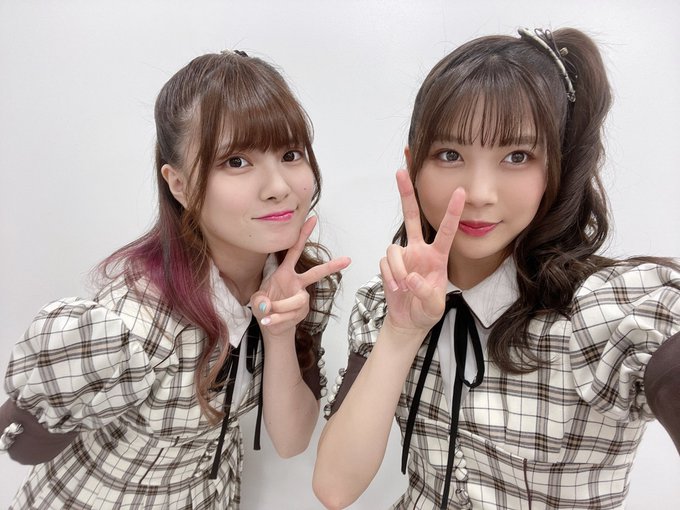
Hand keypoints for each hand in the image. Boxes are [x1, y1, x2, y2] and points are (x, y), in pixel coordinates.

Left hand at [250, 216, 350, 338]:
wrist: (271, 325)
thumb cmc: (264, 306)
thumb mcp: (257, 300)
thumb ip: (260, 301)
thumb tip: (268, 305)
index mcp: (284, 272)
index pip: (295, 250)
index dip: (303, 235)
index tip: (312, 219)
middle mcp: (296, 282)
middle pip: (315, 273)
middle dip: (331, 266)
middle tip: (347, 260)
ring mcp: (302, 296)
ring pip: (297, 301)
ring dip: (280, 309)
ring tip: (268, 316)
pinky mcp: (303, 310)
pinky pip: (291, 315)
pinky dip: (279, 320)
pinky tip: (271, 321)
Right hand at [380, 170, 464, 333]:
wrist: (408, 321)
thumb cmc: (426, 311)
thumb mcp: (434, 308)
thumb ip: (426, 294)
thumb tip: (412, 278)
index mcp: (437, 256)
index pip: (446, 230)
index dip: (452, 211)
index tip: (460, 191)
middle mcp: (419, 250)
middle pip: (412, 217)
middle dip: (406, 194)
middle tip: (400, 171)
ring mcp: (403, 256)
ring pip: (393, 250)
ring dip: (397, 270)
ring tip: (403, 287)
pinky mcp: (388, 264)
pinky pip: (384, 264)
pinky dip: (390, 277)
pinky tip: (397, 288)